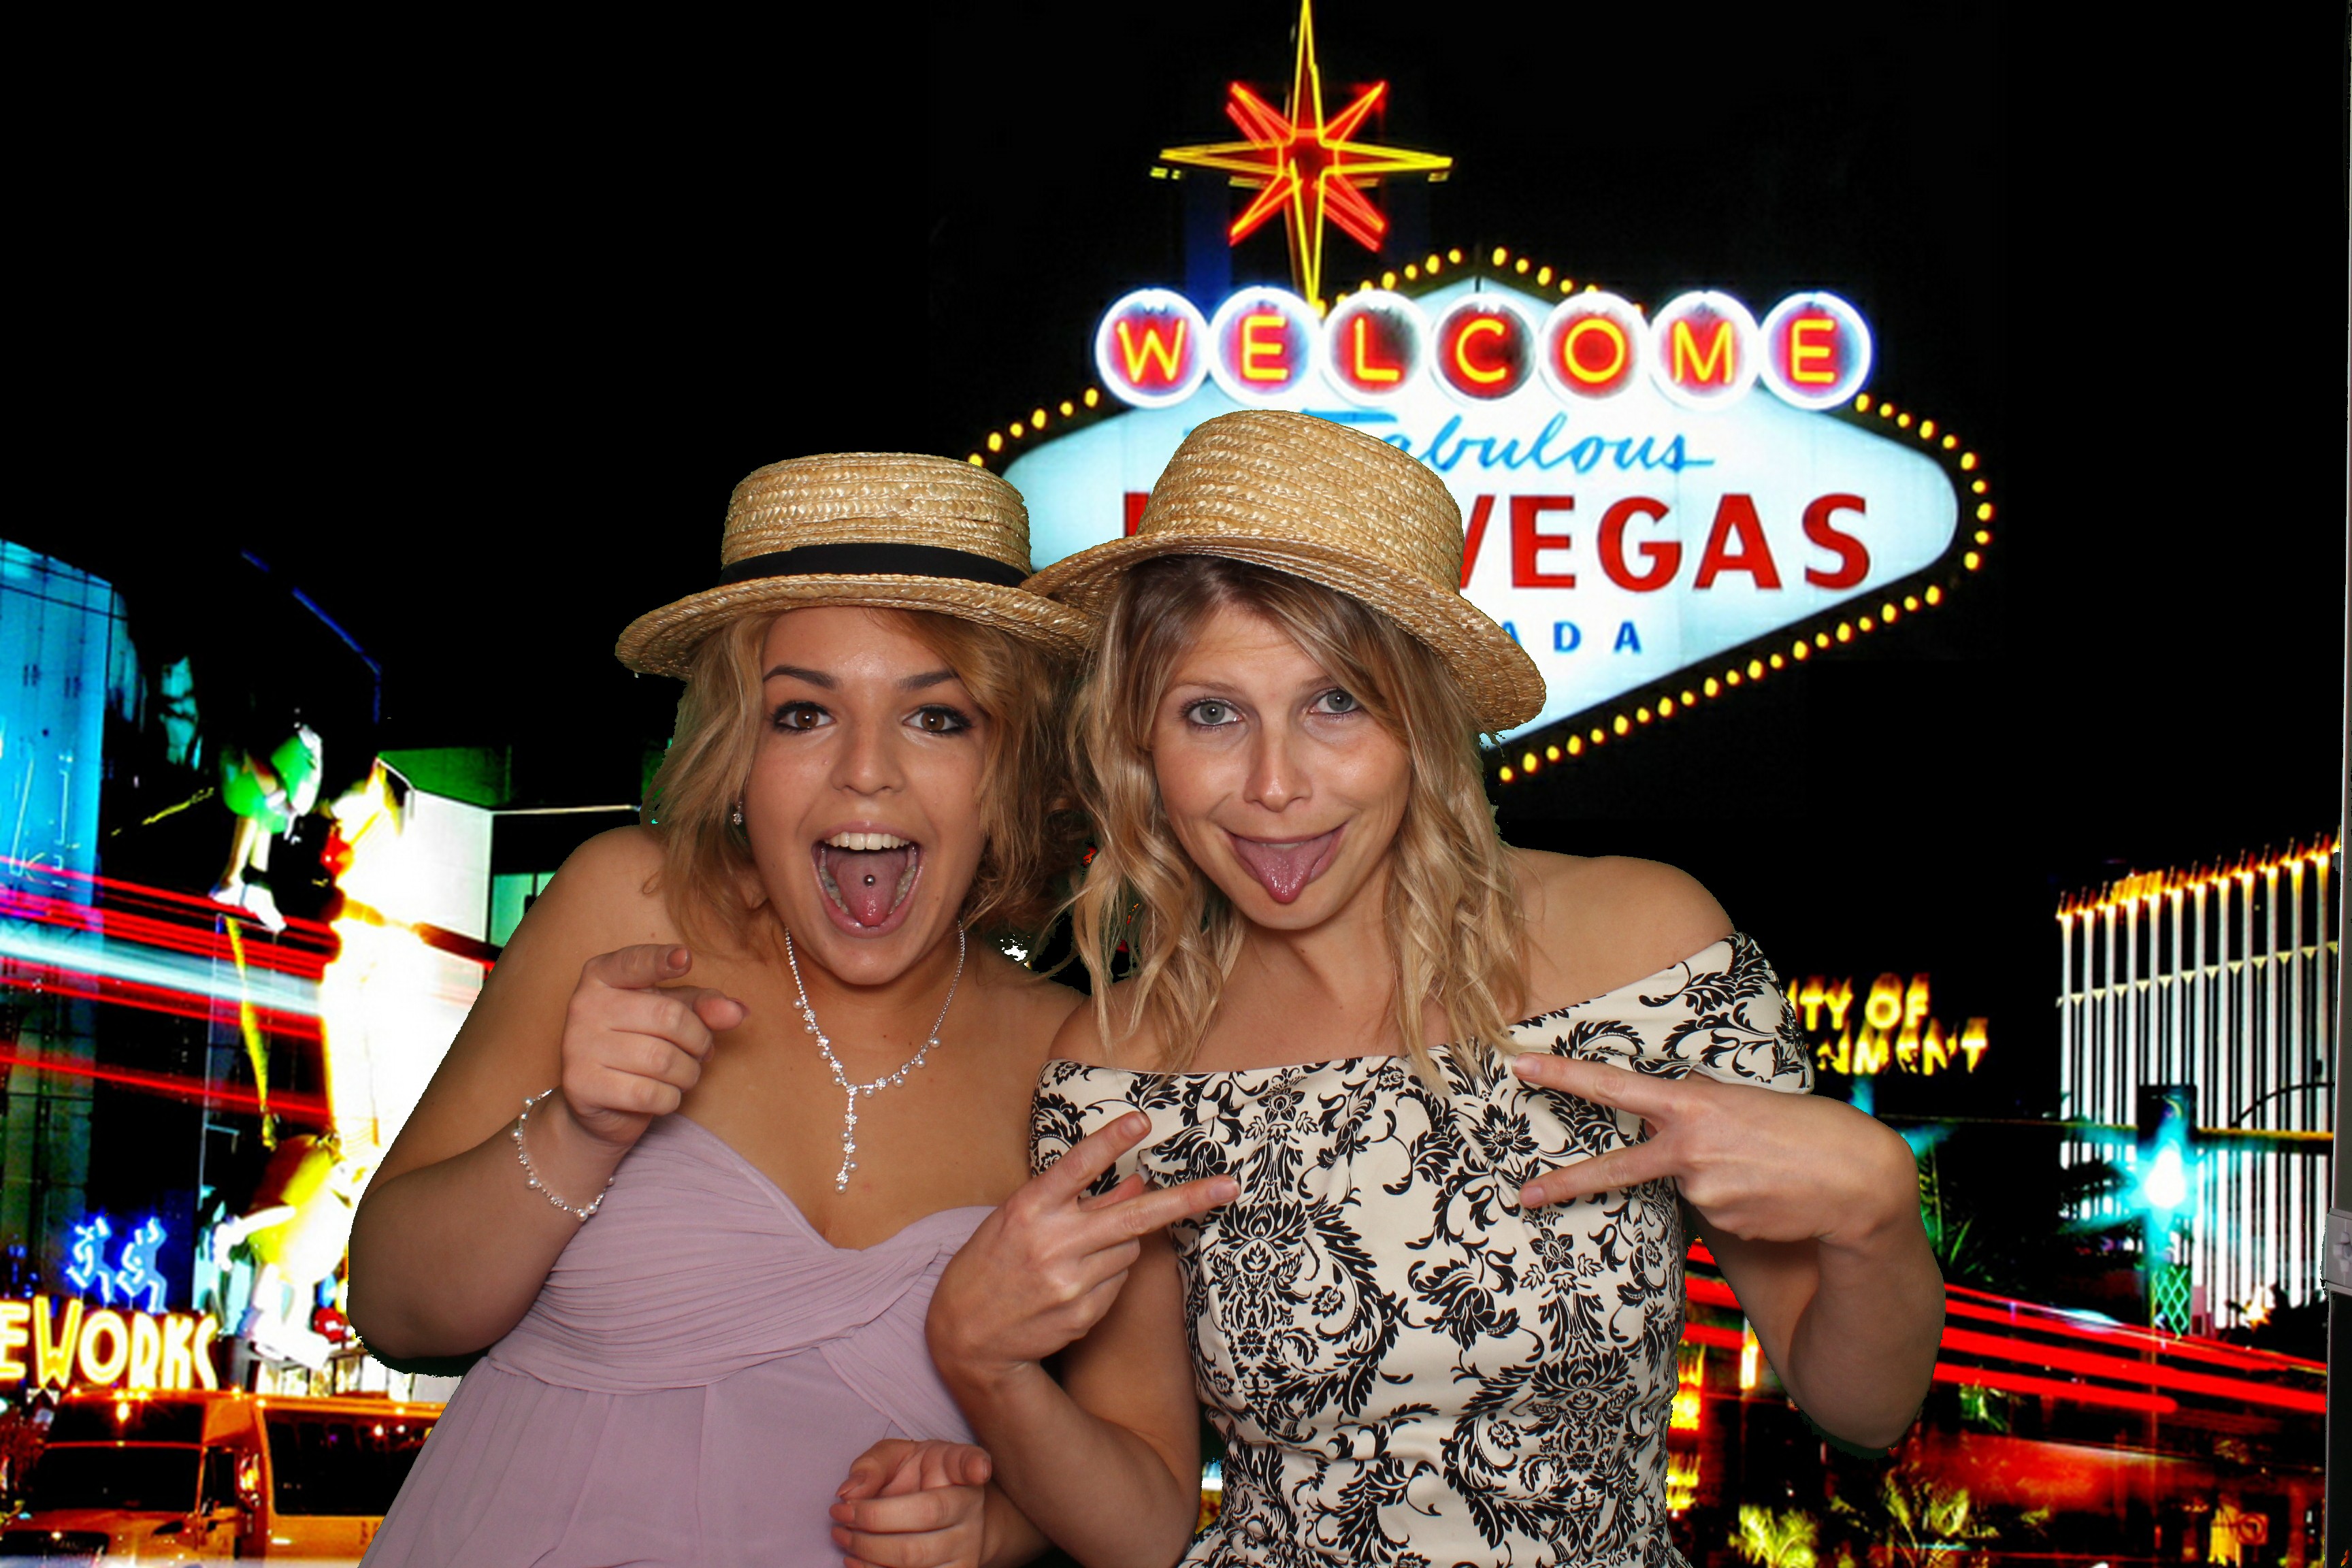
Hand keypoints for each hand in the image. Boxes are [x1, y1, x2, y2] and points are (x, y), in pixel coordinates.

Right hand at [558, 946, 745, 1151]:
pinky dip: (669, 1099)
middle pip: (669, 1017)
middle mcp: (584, 1005)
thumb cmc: (640, 1044)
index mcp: (602, 975)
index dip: (662, 961)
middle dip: (699, 1040)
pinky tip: (662, 1096)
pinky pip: (649, 1093)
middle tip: (700, 1051)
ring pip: (662, 1060)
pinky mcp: (581, 1084)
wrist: (598, 1102)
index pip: (635, 962)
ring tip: (682, 1075)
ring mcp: (578, 1044)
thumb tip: (737, 1011)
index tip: (686, 958)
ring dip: (687, 1073)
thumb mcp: (672, 1013)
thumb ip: (703, 1005)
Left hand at [829, 1440, 992, 1567]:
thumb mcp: (894, 1458)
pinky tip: (856, 1560)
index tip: (978, 1471)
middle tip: (839, 1514)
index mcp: (957, 1469)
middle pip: (926, 1516)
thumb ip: (871, 1466)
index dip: (975, 1466)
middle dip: (873, 1518)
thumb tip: (849, 1493)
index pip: (970, 1463)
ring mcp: (966, 1547)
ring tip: (842, 1537)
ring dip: (868, 1551)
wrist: (941, 1518)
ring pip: (915, 1559)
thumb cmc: (913, 1479)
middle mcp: (970, 1509)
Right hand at [928, 1112, 1236, 1380]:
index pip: (1077, 1167)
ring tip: (1076, 1255)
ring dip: (1118, 1243)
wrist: (966, 1335)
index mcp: (1029, 1209)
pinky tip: (1074, 1282)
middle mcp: (1052, 1243)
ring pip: (1129, 1248)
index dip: (1111, 1142)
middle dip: (1186, 1200)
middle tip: (1229, 1187)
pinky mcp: (1084, 1313)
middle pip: (1133, 1216)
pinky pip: (1119, 1282)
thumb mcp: (1022, 1220)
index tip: (1141, 1121)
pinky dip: (1108, 1275)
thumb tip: (1138, 1181)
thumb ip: (1078, 1200)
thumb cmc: (992, 1264)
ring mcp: (1071, 1282)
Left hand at [1508, 1055, 1915, 1248]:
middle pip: (1615, 1169)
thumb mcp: (1745, 1103)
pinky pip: (1711, 1210)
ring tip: (1762, 1168)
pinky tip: (1769, 1193)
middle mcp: (1689, 1150)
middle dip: (1565, 1183)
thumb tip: (1669, 1137)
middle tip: (1523, 1194)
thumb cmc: (1806, 1129)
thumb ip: (1698, 1116)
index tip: (1519, 1064)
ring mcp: (1703, 1192)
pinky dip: (1734, 1200)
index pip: (1614, 1087)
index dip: (1563, 1075)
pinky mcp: (1720, 1224)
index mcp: (1693, 1105)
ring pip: (1685, 1185)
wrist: (1858, 1181)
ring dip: (1713, 1178)